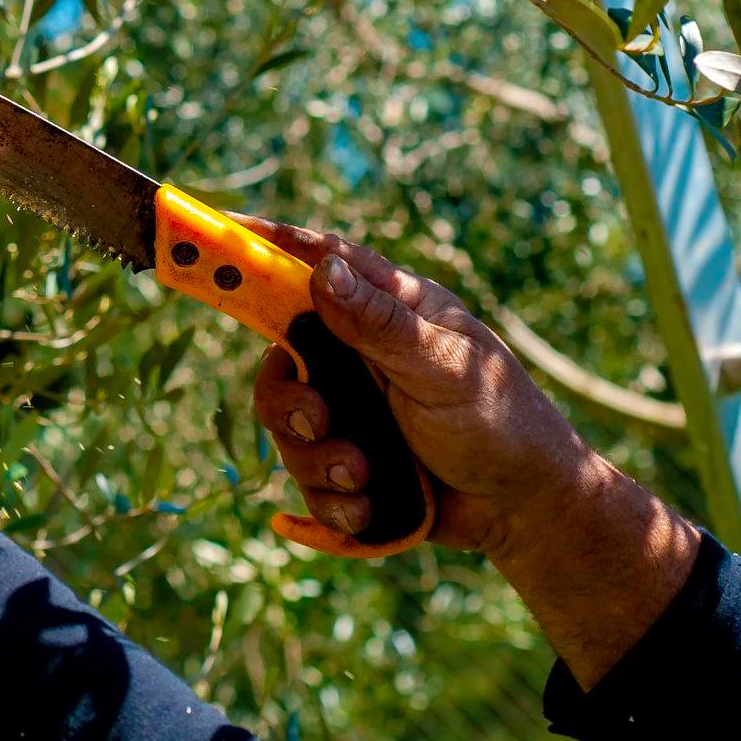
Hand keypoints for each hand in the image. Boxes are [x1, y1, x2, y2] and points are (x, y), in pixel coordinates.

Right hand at [238, 221, 590, 562]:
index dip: (263, 245)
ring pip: (286, 422)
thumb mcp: (444, 367)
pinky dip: (330, 496)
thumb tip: (320, 268)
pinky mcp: (346, 458)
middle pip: (279, 356)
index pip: (315, 260)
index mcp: (386, 308)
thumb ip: (380, 323)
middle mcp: (358, 352)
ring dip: (316, 457)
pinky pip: (305, 475)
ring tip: (361, 474)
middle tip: (317, 418)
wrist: (523, 509)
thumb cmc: (501, 420)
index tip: (216, 230)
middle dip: (289, 398)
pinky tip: (367, 504)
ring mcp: (350, 407)